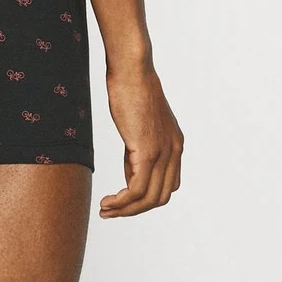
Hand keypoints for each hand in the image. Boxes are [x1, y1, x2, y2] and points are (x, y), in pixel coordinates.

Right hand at [99, 62, 183, 217]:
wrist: (132, 70)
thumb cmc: (131, 89)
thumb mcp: (139, 124)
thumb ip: (139, 150)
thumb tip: (131, 174)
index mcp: (175, 144)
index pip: (167, 185)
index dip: (146, 198)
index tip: (124, 200)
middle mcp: (174, 151)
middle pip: (160, 197)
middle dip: (135, 210)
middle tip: (112, 212)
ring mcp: (163, 152)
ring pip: (149, 198)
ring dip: (126, 210)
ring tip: (105, 210)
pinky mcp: (148, 151)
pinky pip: (136, 189)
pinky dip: (122, 202)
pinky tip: (108, 202)